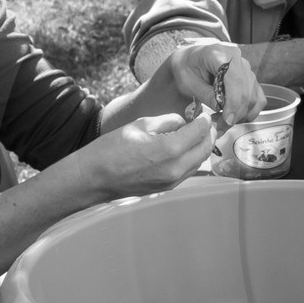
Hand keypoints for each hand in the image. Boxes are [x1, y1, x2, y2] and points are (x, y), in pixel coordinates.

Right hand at [91, 109, 214, 194]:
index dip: (205, 120)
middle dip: (209, 134)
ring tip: (197, 135)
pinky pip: (189, 171)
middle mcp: (176, 168)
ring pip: (199, 162)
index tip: (205, 114)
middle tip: (207, 124)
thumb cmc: (111, 149)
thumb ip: (167, 121)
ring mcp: (173, 181)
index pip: (199, 132)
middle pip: (205, 149)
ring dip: (202, 147)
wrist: (94, 177)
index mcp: (170, 149)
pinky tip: (185, 149)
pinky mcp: (167, 188)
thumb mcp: (140, 125)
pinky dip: (192, 158)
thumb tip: (183, 122)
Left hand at [172, 42, 264, 124]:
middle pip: (247, 90)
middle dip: (237, 113)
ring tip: (226, 121)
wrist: (188, 59)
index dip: (234, 102)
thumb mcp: (187, 82)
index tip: (227, 120)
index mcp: (218, 54)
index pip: (235, 80)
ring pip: (254, 96)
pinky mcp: (249, 76)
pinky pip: (258, 96)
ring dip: (243, 113)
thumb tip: (222, 109)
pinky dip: (250, 110)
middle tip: (222, 125)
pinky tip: (237, 116)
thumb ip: (205, 95)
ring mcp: (245, 67)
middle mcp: (236, 58)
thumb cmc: (185, 68)